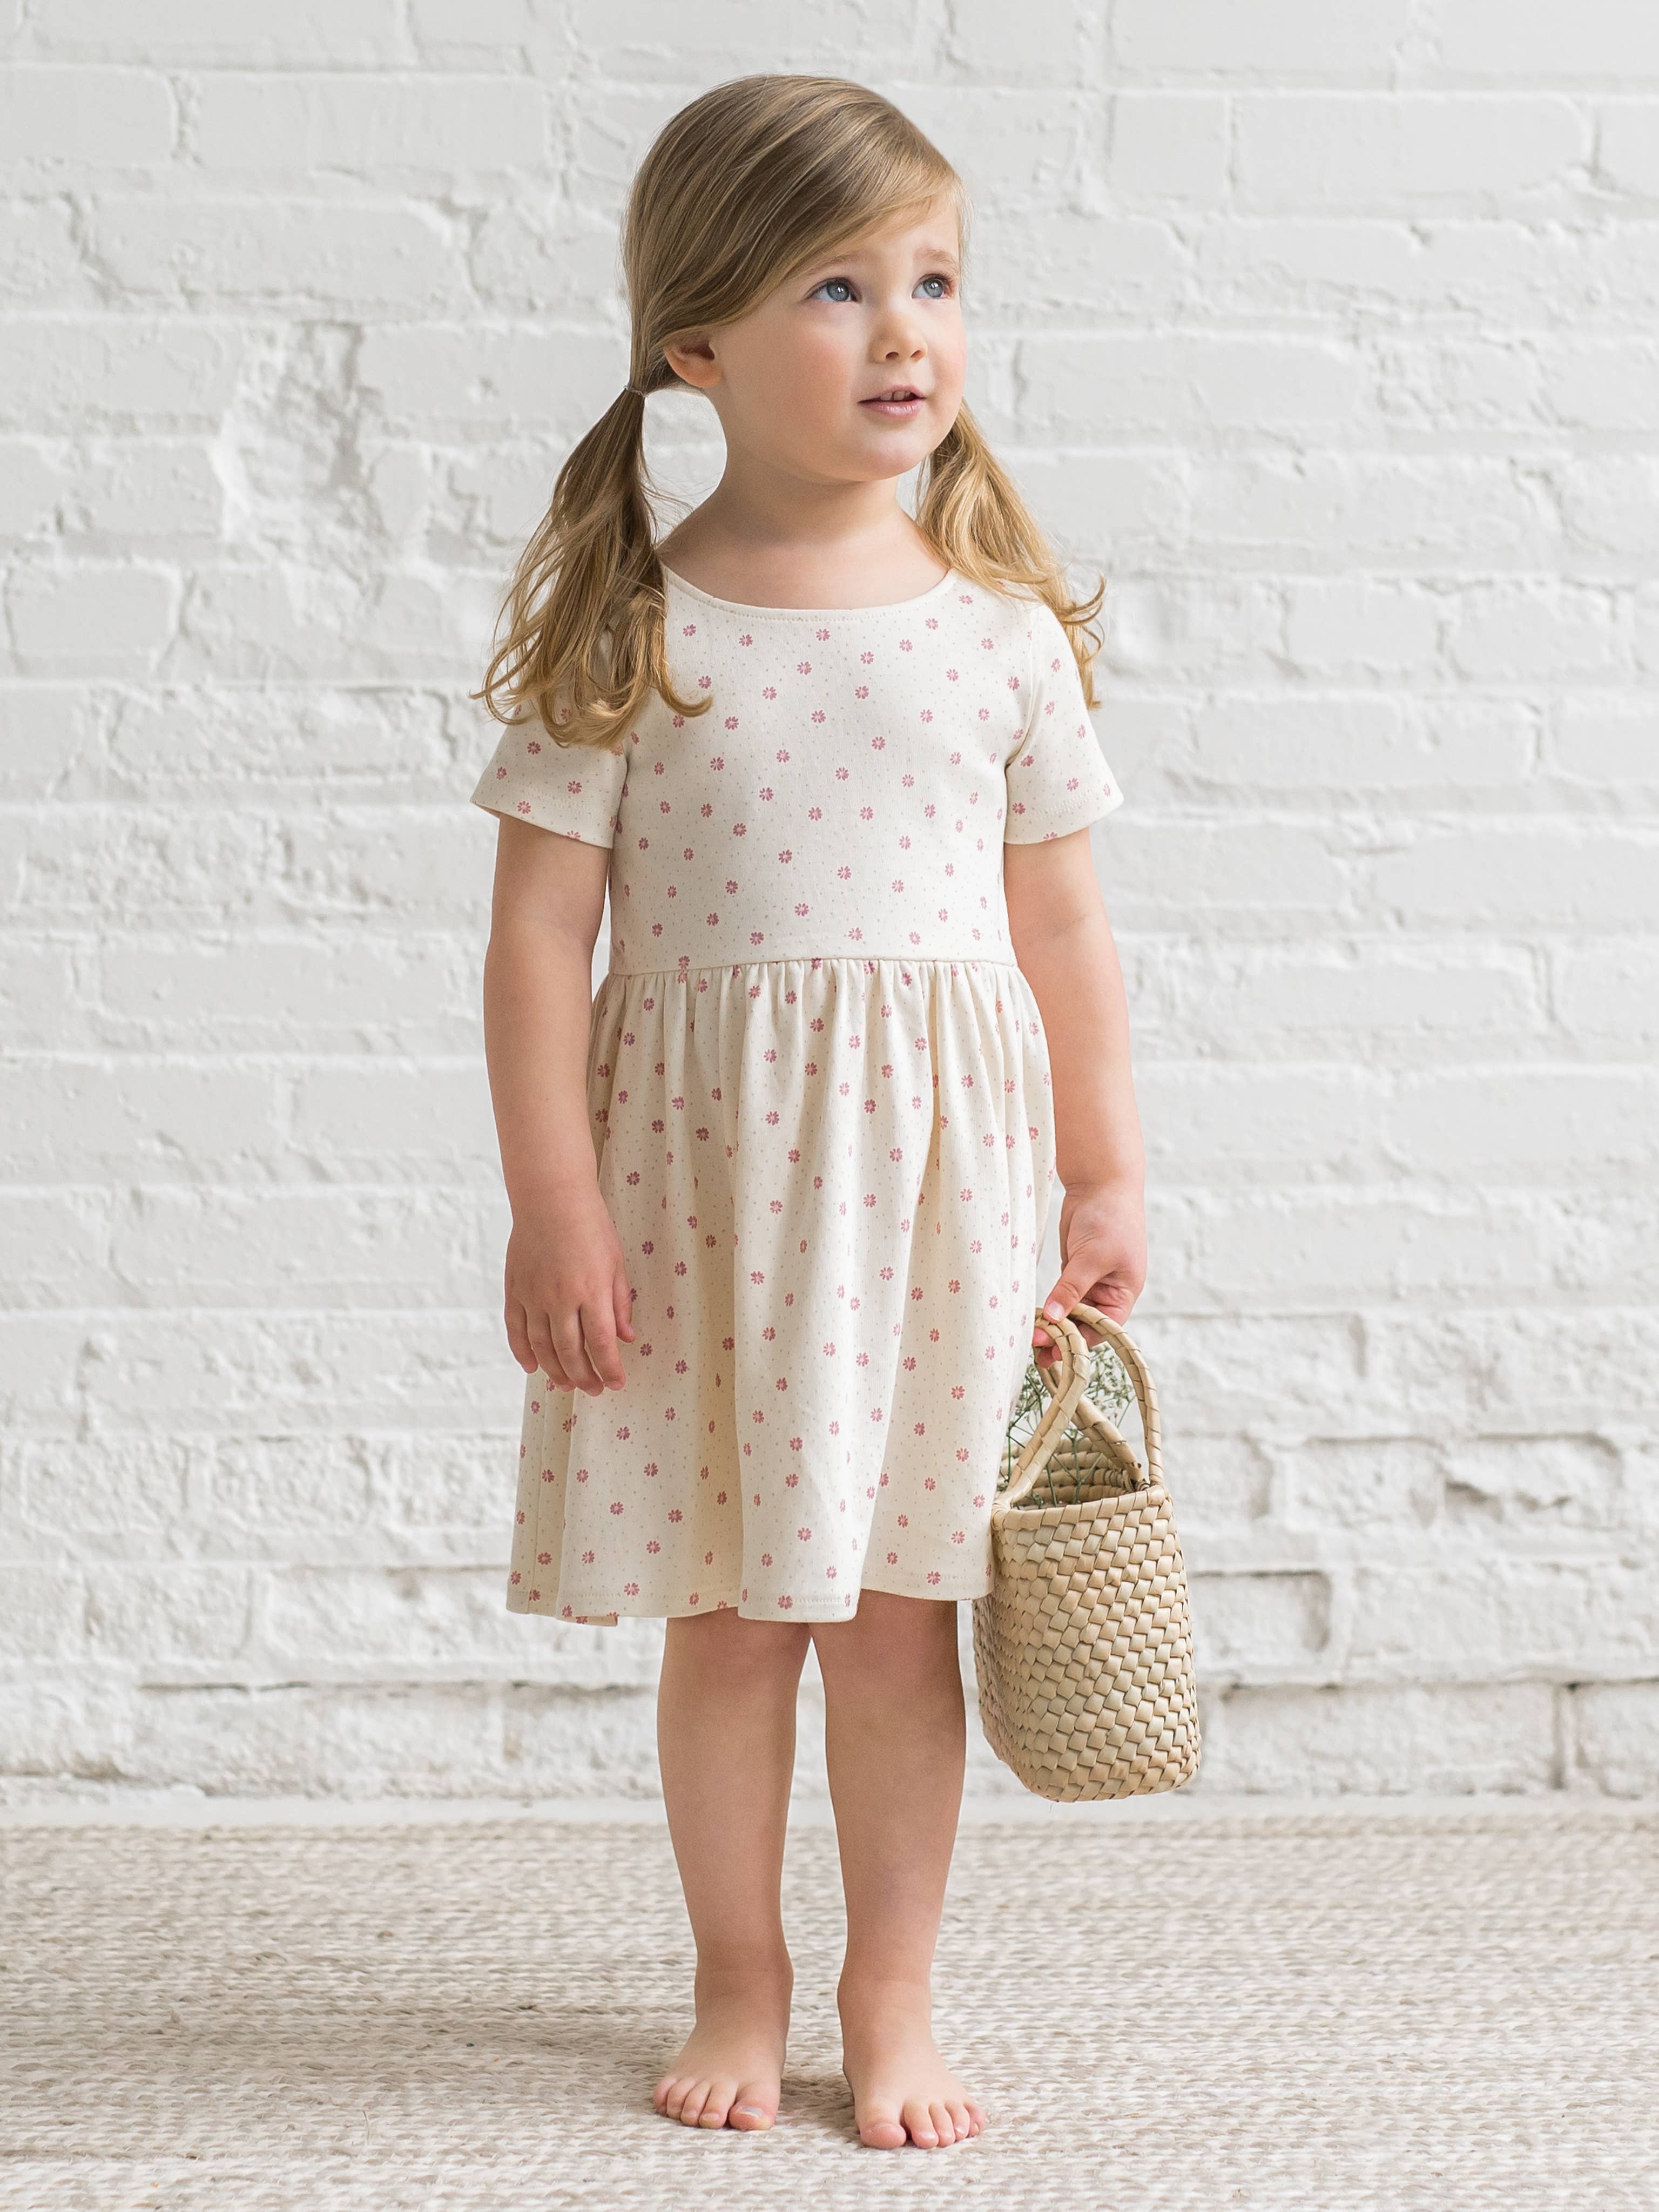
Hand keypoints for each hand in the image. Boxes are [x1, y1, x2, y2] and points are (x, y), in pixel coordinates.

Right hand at [504, 1183, 635, 1394]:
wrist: (550, 1198)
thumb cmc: (590, 1226)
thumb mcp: (616, 1262)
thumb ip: (620, 1303)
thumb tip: (627, 1338)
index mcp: (592, 1291)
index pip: (601, 1344)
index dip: (610, 1369)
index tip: (617, 1384)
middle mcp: (560, 1298)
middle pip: (571, 1352)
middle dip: (584, 1377)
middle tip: (594, 1390)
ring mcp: (534, 1295)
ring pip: (542, 1347)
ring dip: (554, 1371)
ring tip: (566, 1385)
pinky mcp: (515, 1290)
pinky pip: (516, 1330)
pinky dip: (523, 1352)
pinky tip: (532, 1367)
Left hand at [1032, 1180, 1145, 1368]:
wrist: (1099, 1182)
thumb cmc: (1109, 1218)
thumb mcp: (1092, 1257)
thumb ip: (1072, 1288)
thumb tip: (1053, 1318)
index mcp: (1124, 1292)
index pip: (1104, 1327)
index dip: (1081, 1340)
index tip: (1056, 1351)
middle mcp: (1109, 1290)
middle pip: (1085, 1323)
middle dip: (1063, 1336)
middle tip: (1036, 1349)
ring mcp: (1090, 1280)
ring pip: (1071, 1311)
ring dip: (1053, 1324)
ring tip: (1030, 1338)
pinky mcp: (1073, 1270)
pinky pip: (1061, 1295)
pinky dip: (1049, 1306)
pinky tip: (1034, 1317)